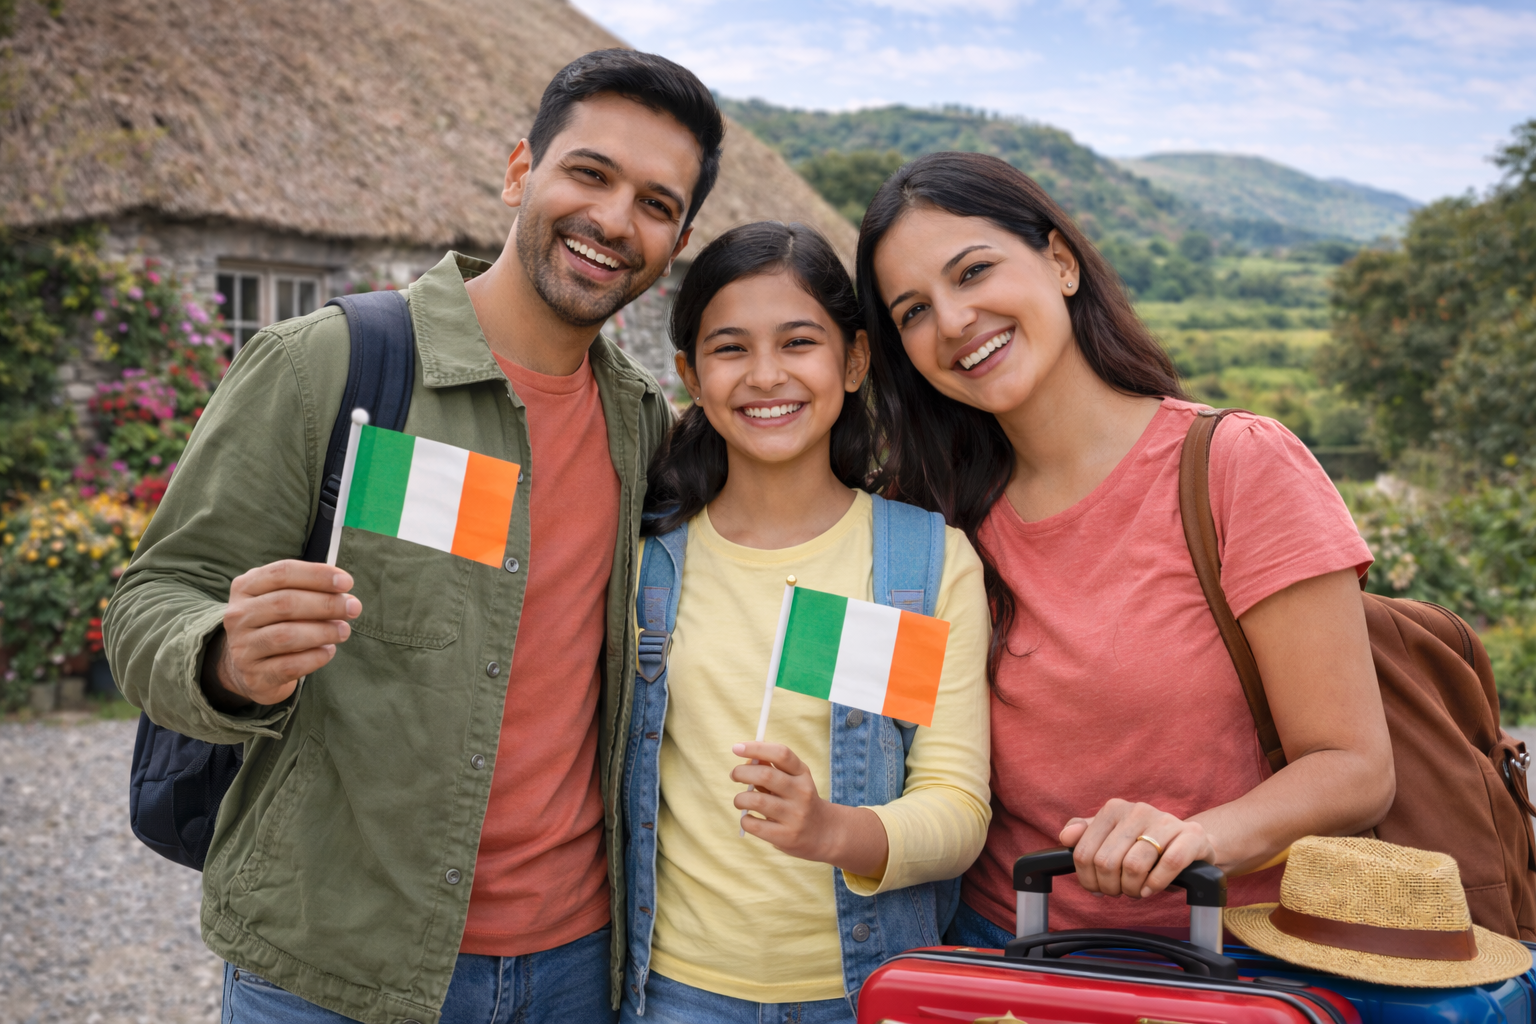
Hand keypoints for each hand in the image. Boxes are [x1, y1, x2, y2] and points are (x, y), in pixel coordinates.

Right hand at [202, 560, 361, 709]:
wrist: (249, 669)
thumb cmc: (275, 625)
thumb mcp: (283, 600)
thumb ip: (310, 591)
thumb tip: (345, 596)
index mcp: (245, 587)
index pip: (282, 573)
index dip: (317, 575)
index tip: (346, 582)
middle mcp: (238, 616)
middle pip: (285, 603)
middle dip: (326, 604)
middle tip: (353, 608)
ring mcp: (242, 647)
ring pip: (286, 635)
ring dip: (323, 631)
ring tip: (344, 631)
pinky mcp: (254, 676)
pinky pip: (290, 665)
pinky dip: (315, 657)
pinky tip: (328, 651)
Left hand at [730, 741, 888, 876]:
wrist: (823, 833)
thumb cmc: (798, 800)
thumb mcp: (792, 780)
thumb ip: (771, 768)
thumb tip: (747, 759)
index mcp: (802, 774)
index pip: (781, 754)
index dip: (757, 748)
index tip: (736, 747)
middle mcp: (801, 792)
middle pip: (765, 775)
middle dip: (741, 772)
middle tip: (734, 775)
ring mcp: (794, 815)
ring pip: (756, 800)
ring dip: (740, 798)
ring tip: (740, 801)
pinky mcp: (785, 836)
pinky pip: (754, 824)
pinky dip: (744, 819)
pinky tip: (748, 818)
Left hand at [1059, 799, 1217, 898]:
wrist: (1191, 841)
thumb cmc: (1145, 843)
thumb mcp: (1112, 836)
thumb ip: (1085, 834)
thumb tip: (1065, 837)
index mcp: (1114, 809)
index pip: (1085, 853)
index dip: (1088, 879)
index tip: (1097, 888)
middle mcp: (1138, 810)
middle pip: (1107, 862)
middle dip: (1111, 886)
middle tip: (1120, 891)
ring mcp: (1166, 821)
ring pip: (1134, 865)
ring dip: (1132, 889)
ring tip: (1137, 891)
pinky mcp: (1191, 836)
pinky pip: (1169, 864)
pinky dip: (1155, 884)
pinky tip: (1150, 890)